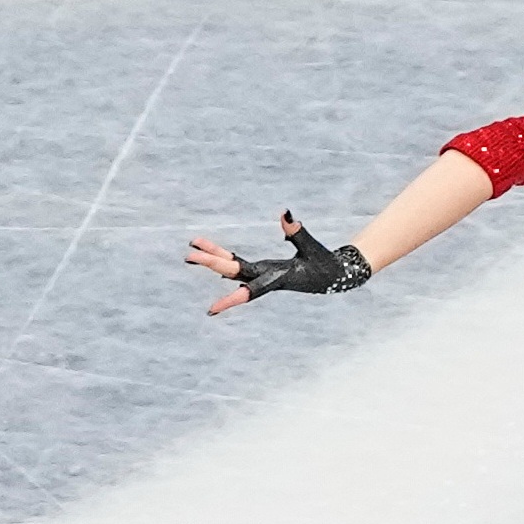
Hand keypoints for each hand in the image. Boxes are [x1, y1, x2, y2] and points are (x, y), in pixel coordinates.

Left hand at [188, 218, 371, 311]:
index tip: (211, 310)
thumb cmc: (325, 265)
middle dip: (211, 264)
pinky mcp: (264, 270)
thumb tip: (285, 212)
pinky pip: (239, 265)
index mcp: (276, 278)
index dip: (229, 299)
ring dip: (213, 259)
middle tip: (188, 255)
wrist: (335, 276)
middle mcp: (265, 278)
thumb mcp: (312, 248)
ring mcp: (263, 274)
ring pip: (233, 268)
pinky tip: (211, 253)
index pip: (249, 290)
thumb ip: (298, 232)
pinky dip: (224, 257)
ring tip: (191, 248)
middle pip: (233, 273)